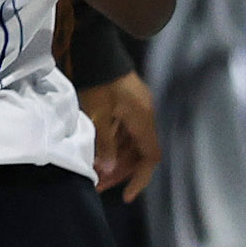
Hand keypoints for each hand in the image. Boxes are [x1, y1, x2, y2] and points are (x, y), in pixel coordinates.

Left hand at [78, 71, 160, 198]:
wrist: (98, 51)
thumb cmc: (98, 83)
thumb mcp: (97, 115)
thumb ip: (105, 144)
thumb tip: (109, 170)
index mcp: (143, 121)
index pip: (150, 158)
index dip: (140, 179)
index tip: (125, 195)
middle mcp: (145, 117)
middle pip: (139, 153)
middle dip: (121, 172)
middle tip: (100, 186)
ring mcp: (137, 109)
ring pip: (130, 143)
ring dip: (116, 159)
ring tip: (95, 173)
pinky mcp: (128, 104)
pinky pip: (124, 131)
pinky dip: (113, 145)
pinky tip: (98, 153)